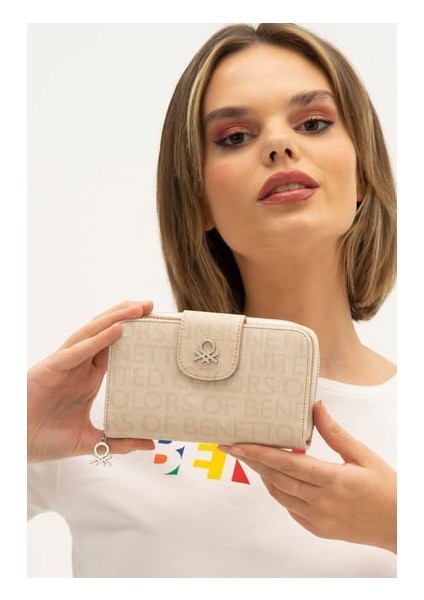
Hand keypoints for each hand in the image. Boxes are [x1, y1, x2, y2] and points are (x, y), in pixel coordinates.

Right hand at [28, 300, 154, 462]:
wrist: (17, 446)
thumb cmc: (46, 439)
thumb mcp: (91, 441)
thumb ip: (120, 440)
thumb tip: (151, 443)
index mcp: (88, 377)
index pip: (115, 347)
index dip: (133, 333)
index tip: (154, 324)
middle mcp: (78, 366)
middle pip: (105, 332)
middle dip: (127, 316)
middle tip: (150, 305)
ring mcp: (65, 364)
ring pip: (92, 333)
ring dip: (115, 319)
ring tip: (137, 309)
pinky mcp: (51, 368)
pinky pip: (77, 351)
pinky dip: (97, 340)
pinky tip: (116, 331)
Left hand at [219, 401, 396, 552]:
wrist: (399, 525)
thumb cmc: (385, 487)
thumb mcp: (362, 455)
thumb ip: (335, 432)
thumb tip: (315, 406)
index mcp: (334, 481)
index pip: (288, 464)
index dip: (260, 453)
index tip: (237, 445)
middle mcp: (321, 503)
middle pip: (277, 478)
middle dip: (252, 461)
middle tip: (230, 445)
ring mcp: (318, 519)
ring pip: (280, 494)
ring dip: (263, 475)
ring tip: (248, 456)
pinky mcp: (317, 529)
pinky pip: (290, 508)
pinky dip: (279, 490)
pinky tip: (274, 476)